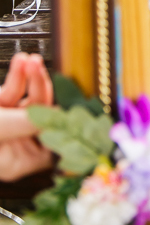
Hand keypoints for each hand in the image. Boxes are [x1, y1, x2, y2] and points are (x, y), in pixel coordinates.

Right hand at [0, 53, 53, 181]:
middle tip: (37, 68)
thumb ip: (26, 123)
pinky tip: (20, 63)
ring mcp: (6, 125)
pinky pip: (13, 92)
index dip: (60, 124)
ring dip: (29, 76)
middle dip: (40, 87)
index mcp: (16, 163)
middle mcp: (13, 145)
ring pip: (27, 99)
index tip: (67, 102)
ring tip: (26, 61)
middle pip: (40, 115)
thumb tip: (56, 115)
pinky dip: (17, 76)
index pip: (49, 146)